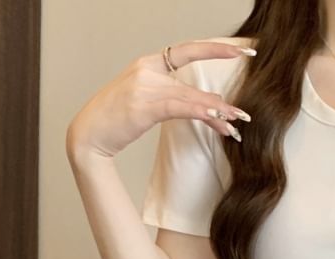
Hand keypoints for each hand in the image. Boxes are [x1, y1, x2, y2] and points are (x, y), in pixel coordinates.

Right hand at [66, 39, 255, 159]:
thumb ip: (169, 96)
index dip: (215, 48)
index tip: (242, 51)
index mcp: (147, 64)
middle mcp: (147, 70)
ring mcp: (145, 87)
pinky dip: (201, 112)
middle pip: (194, 81)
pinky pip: (181, 107)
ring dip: (217, 112)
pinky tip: (218, 120)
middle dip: (221, 98)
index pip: (186, 49)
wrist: (88, 135)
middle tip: (246, 110)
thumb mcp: (143, 101)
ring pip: (191, 97)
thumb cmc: (116, 120)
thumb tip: (202, 103)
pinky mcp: (145, 106)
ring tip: (238, 123)